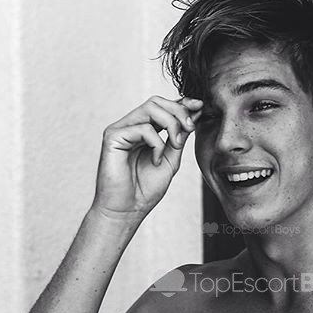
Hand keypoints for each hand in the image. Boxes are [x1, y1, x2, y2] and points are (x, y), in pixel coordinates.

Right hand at [92, 96, 202, 219]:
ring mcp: (120, 130)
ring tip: (176, 145)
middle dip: (179, 111)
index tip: (200, 106)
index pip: (162, 107)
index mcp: (143, 131)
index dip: (182, 103)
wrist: (126, 211)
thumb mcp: (170, 160)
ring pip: (150, 108)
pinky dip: (157, 144)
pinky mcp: (112, 137)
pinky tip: (156, 161)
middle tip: (191, 128)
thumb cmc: (145, 190)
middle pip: (156, 101)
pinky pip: (142, 128)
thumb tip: (194, 114)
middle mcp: (130, 126)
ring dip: (171, 124)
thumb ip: (179, 138)